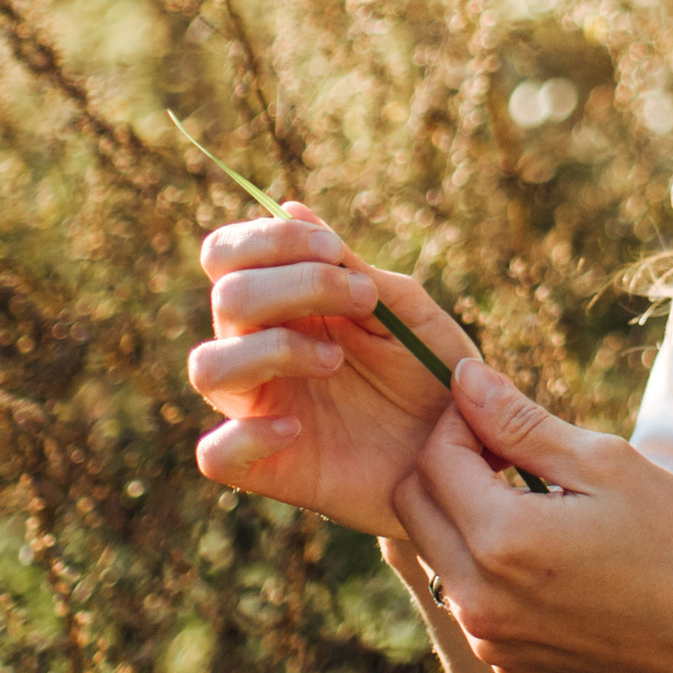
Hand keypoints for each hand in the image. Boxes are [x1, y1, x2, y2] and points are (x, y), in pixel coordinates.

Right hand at [189, 204, 472, 536]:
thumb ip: (350, 267)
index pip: (227, 256)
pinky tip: (297, 429)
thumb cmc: (434, 375)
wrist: (466, 456)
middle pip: (225, 300)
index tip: (333, 250)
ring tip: (335, 360)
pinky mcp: (268, 467)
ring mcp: (261, 409)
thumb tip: (289, 206)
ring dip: (271, 350)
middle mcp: (260, 352)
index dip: (267, 240)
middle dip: (293, 287)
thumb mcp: (406, 311)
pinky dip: (246, 435)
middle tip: (361, 300)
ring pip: (206, 368)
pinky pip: (214, 454)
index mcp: (285, 305)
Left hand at [398, 360, 672, 672]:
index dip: (461, 418)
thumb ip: (523, 423)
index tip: (503, 410)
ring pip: (435, 550)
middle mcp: (478, 598)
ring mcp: (488, 638)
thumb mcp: (609, 465)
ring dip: (463, 512)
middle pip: (413, 504)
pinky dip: (486, 560)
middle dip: (447, 463)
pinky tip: (547, 552)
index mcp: (503, 541)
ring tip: (533, 498)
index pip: (434, 456)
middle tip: (511, 450)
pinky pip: (466, 594)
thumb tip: (465, 377)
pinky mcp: (504, 662)